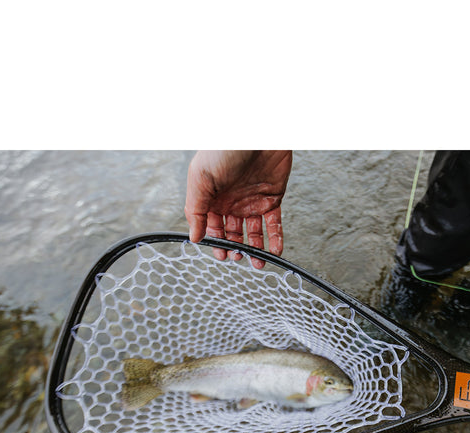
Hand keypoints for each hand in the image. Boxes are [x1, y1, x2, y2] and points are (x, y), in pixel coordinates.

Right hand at [184, 150, 292, 268]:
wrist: (257, 131)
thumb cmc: (224, 149)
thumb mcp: (201, 179)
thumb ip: (196, 211)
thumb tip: (195, 238)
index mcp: (211, 198)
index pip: (212, 228)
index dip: (216, 243)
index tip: (222, 255)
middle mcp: (231, 202)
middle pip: (232, 234)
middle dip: (235, 249)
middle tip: (238, 258)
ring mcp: (252, 201)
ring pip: (253, 233)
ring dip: (255, 250)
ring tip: (258, 263)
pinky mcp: (272, 198)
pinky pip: (274, 224)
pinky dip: (275, 239)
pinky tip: (274, 252)